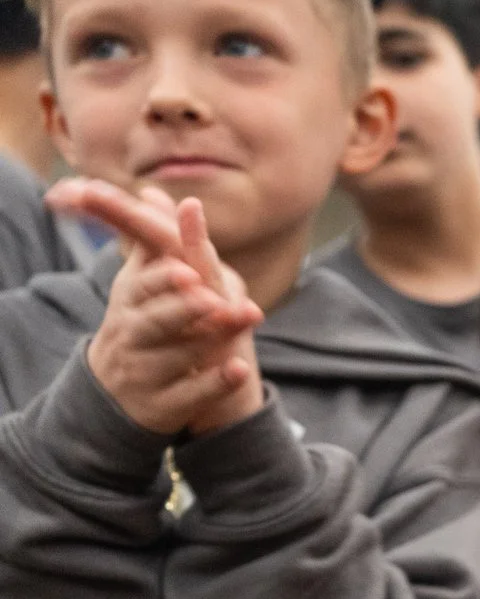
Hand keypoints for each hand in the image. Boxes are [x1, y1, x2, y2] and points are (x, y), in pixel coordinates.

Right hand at [58, 179, 262, 435]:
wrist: (118, 395)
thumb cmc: (139, 327)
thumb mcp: (140, 287)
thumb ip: (153, 245)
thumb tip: (156, 193)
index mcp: (129, 304)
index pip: (141, 287)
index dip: (163, 280)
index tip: (188, 271)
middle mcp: (131, 338)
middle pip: (155, 322)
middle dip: (182, 309)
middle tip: (210, 297)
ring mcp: (146, 374)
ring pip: (177, 357)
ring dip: (209, 340)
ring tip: (242, 319)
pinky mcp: (165, 405)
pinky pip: (192, 395)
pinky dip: (216, 383)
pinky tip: (240, 370)